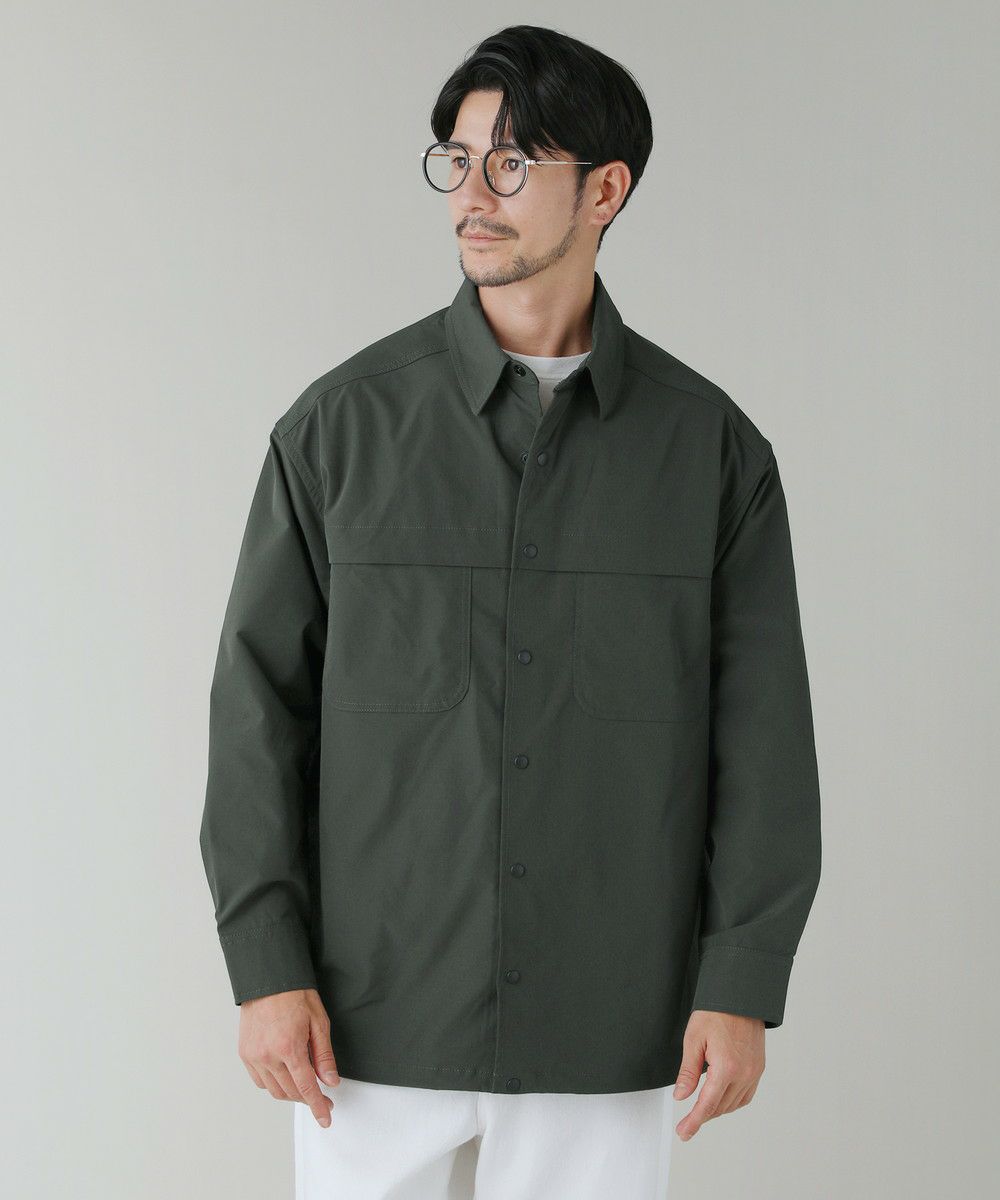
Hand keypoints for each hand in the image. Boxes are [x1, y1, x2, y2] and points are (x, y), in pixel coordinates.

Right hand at [238, 987, 340, 1127]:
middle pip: (290, 1092)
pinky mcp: (245, 1054)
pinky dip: (274, 1084)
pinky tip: (285, 1075)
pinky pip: (260, 1081)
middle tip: (322, 1097)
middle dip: (308, 1099)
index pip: (306, 1087)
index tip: (325, 1118)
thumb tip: (331, 1081)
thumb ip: (324, 1055)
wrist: (268, 979)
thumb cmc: (295, 995)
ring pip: (274, 1090)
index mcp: (289, 1047)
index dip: (317, 1106)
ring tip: (304, 1085)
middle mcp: (268, 1056)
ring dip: (291, 1093)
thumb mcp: (318, 1022)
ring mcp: (253, 1056)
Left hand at [672, 1010, 764, 1140]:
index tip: (683, 1133)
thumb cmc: (716, 1013)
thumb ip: (688, 1071)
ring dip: (717, 1109)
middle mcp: (744, 1074)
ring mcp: (754, 1072)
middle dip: (702, 1115)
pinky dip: (731, 1101)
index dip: (693, 1122)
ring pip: (734, 1104)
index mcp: (726, 1068)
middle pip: (720, 1107)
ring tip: (701, 1107)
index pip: (707, 1105)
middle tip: (686, 1120)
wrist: (740, 997)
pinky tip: (720, 1096)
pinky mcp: (759, 1069)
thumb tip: (681, 1096)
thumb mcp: (694, 1039)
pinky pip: (745, 1095)